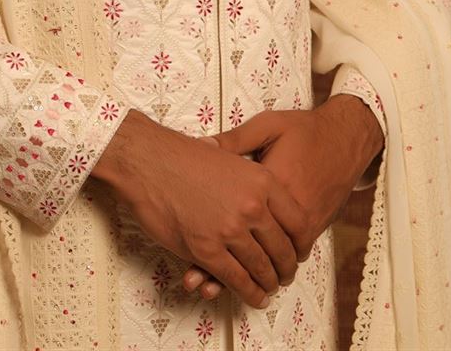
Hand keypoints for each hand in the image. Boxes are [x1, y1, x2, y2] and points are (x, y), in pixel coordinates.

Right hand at [90, 109, 301, 308]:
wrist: (148, 161)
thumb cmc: (183, 156)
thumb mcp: (231, 155)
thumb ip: (250, 176)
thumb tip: (261, 193)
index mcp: (262, 181)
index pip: (298, 222)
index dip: (301, 243)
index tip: (299, 251)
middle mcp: (252, 206)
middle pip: (283, 249)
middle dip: (286, 268)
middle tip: (285, 275)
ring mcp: (230, 230)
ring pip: (262, 269)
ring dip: (269, 283)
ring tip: (270, 288)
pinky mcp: (208, 250)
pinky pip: (237, 280)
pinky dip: (249, 293)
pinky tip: (254, 296)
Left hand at [180, 97, 382, 302]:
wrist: (346, 138)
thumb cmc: (305, 130)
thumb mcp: (267, 126)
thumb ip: (235, 140)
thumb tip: (202, 147)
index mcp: (272, 183)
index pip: (238, 217)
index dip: (213, 239)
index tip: (194, 258)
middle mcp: (288, 207)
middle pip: (255, 246)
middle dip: (229, 271)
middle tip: (205, 285)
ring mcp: (306, 220)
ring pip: (276, 257)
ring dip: (254, 275)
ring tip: (228, 288)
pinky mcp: (316, 225)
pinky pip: (294, 253)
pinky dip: (276, 264)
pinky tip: (263, 271)